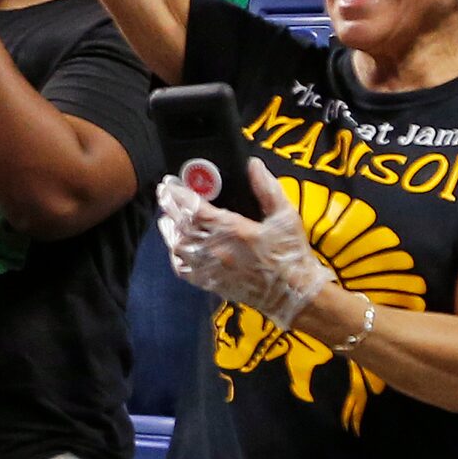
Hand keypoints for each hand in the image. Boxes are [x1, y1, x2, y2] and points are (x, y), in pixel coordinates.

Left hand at [155, 160, 335, 330]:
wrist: (294, 294)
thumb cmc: (291, 253)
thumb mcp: (286, 215)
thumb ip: (267, 188)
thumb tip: (253, 165)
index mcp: (233, 230)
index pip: (195, 208)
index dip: (178, 194)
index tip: (170, 182)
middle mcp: (216, 249)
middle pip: (181, 225)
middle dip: (169, 206)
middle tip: (164, 192)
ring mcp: (210, 268)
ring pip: (178, 247)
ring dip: (169, 230)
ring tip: (166, 216)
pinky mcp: (211, 283)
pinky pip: (183, 270)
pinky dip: (175, 256)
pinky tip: (176, 246)